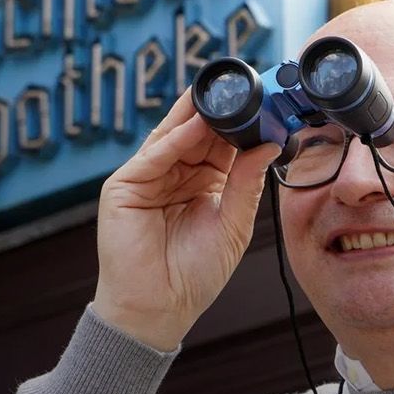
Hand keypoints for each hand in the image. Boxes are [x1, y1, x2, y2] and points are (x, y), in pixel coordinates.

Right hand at [90, 89, 280, 350]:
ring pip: (175, 137)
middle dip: (220, 111)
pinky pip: (154, 155)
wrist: (159, 308)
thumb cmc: (194, 274)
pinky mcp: (125, 186)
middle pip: (198, 133)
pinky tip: (196, 123)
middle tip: (245, 85)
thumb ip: (247, 184)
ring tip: (223, 93)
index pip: (221, 144)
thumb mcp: (233, 225)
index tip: (266, 101)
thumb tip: (268, 144)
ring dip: (198, 115)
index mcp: (202, 183)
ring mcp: (148, 178)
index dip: (240, 123)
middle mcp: (174, 175)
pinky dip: (175, 138)